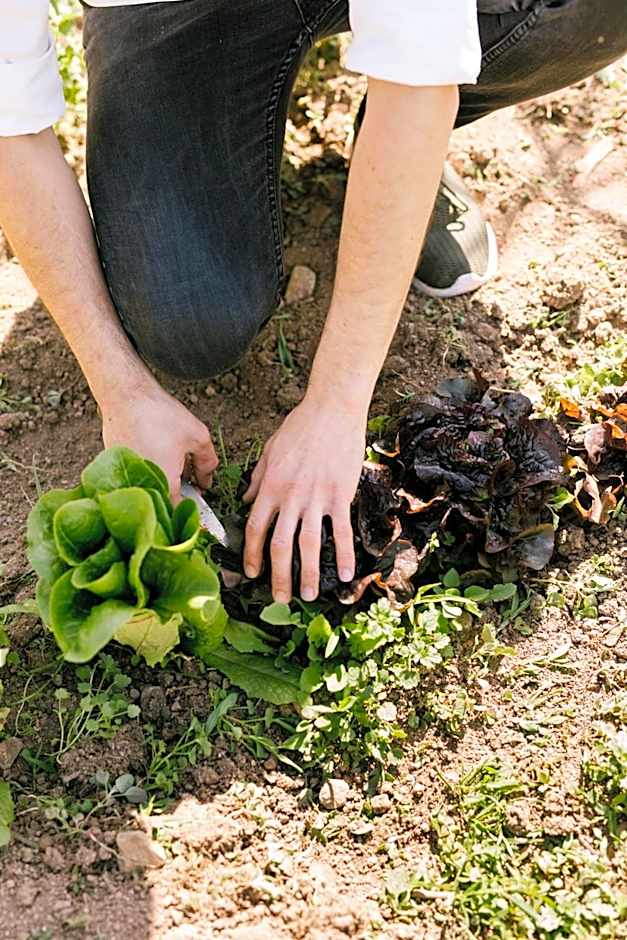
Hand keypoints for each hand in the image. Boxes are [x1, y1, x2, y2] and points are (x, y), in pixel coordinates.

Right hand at [100, 382, 217, 501]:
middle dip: (180, 494)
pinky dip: (148, 473)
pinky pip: (136, 479)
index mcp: (165, 485)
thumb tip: (207, 480)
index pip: (181, 510)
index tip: (200, 500)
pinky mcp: (115, 468)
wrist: (125, 396)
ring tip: (175, 462)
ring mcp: (126, 478)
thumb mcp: (198, 436)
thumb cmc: (159, 415)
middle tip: (190, 479)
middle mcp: (143, 487)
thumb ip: (207, 463)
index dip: (194, 508)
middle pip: (164, 503)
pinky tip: (157, 455)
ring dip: (164, 483)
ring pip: (150, 490)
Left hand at [243, 394, 365, 601]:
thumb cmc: (300, 426)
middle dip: (278, 576)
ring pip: (309, 544)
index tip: (251, 573)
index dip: (251, 554)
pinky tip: (344, 574)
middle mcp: (290, 497)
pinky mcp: (340, 495)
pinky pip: (340, 531)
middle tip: (280, 599)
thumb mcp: (270, 450)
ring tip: (308, 596)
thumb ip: (258, 478)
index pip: (255, 528)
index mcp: (270, 487)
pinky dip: (343, 554)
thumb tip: (246, 499)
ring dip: (307, 574)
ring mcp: (316, 498)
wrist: (332, 409)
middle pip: (280, 545)